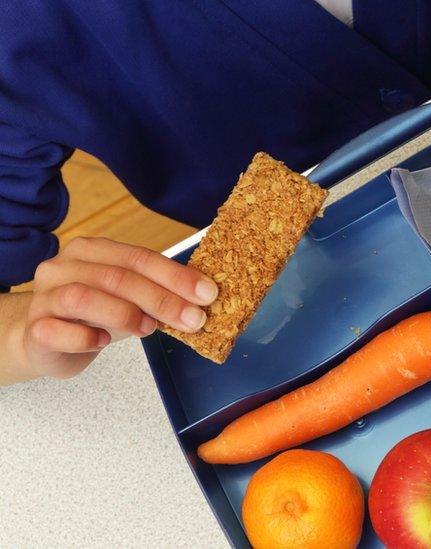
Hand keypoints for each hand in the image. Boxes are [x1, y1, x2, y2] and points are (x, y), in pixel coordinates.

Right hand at [9, 237, 216, 380]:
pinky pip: (56, 331)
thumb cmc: (93, 316)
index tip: (208, 294)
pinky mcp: (34, 329)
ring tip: (148, 329)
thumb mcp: (128, 299)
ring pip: (83, 297)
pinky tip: (102, 341)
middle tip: (193, 319)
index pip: (139, 257)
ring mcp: (44, 297)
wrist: (44, 339)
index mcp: (91, 251)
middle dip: (162, 299)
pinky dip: (85, 338)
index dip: (176, 276)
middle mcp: (63, 267)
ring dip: (125, 314)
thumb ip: (158, 294)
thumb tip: (203, 301)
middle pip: (117, 277)